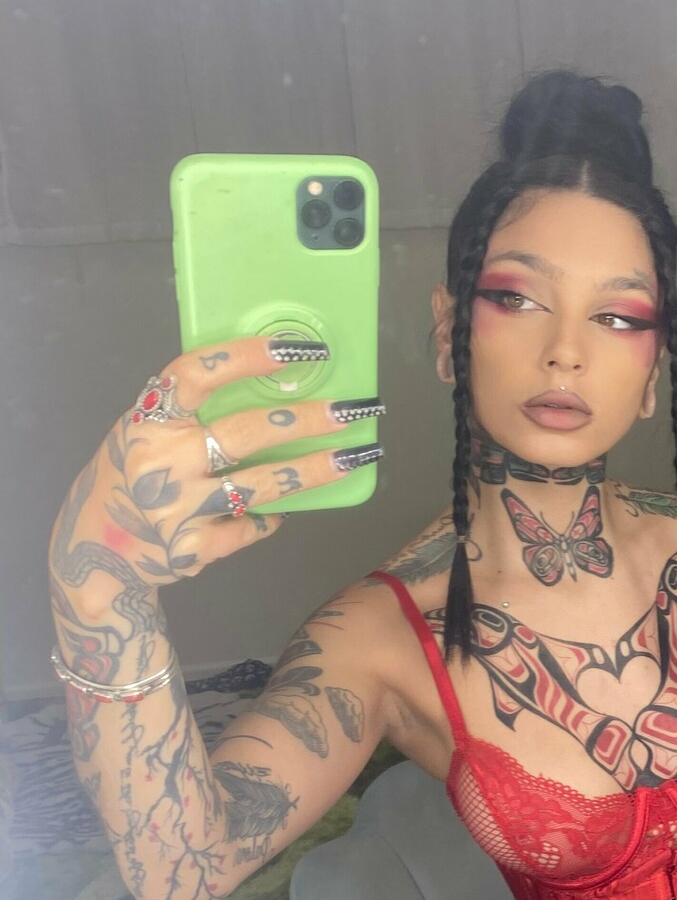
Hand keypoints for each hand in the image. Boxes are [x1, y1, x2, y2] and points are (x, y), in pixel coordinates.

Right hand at [55, 336, 381, 594]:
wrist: (97, 550)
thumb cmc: (133, 476)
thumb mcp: (146, 433)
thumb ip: (192, 415)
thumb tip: (277, 389)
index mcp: (146, 420)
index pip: (198, 374)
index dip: (249, 356)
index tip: (300, 349)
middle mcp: (160, 461)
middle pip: (245, 432)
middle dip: (307, 419)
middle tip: (353, 410)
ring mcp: (176, 509)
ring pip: (261, 484)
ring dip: (315, 469)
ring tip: (356, 456)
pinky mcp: (193, 549)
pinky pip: (251, 526)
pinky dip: (269, 517)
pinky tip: (282, 512)